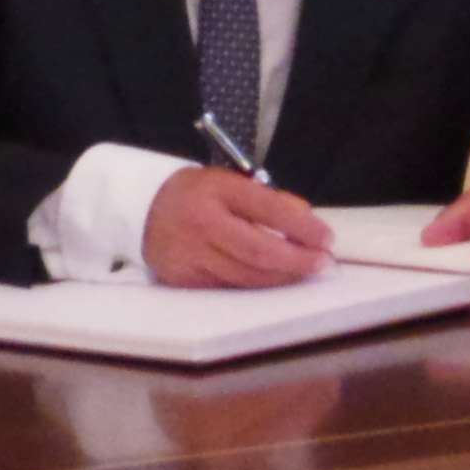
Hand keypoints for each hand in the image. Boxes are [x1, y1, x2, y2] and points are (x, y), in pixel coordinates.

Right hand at [138, 166, 333, 289]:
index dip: (301, 226)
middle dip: (296, 259)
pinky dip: (256, 285)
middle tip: (322, 261)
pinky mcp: (184, 280)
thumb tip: (306, 220)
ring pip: (245, 276)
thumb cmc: (196, 194)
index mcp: (215, 191)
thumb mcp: (229, 182)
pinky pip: (228, 287)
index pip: (266, 209)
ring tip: (304, 272)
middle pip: (257, 250)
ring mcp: (190, 256)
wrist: (142, 209)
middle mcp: (201, 224)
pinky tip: (275, 281)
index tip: (326, 237)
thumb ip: (268, 199)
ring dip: (281, 277)